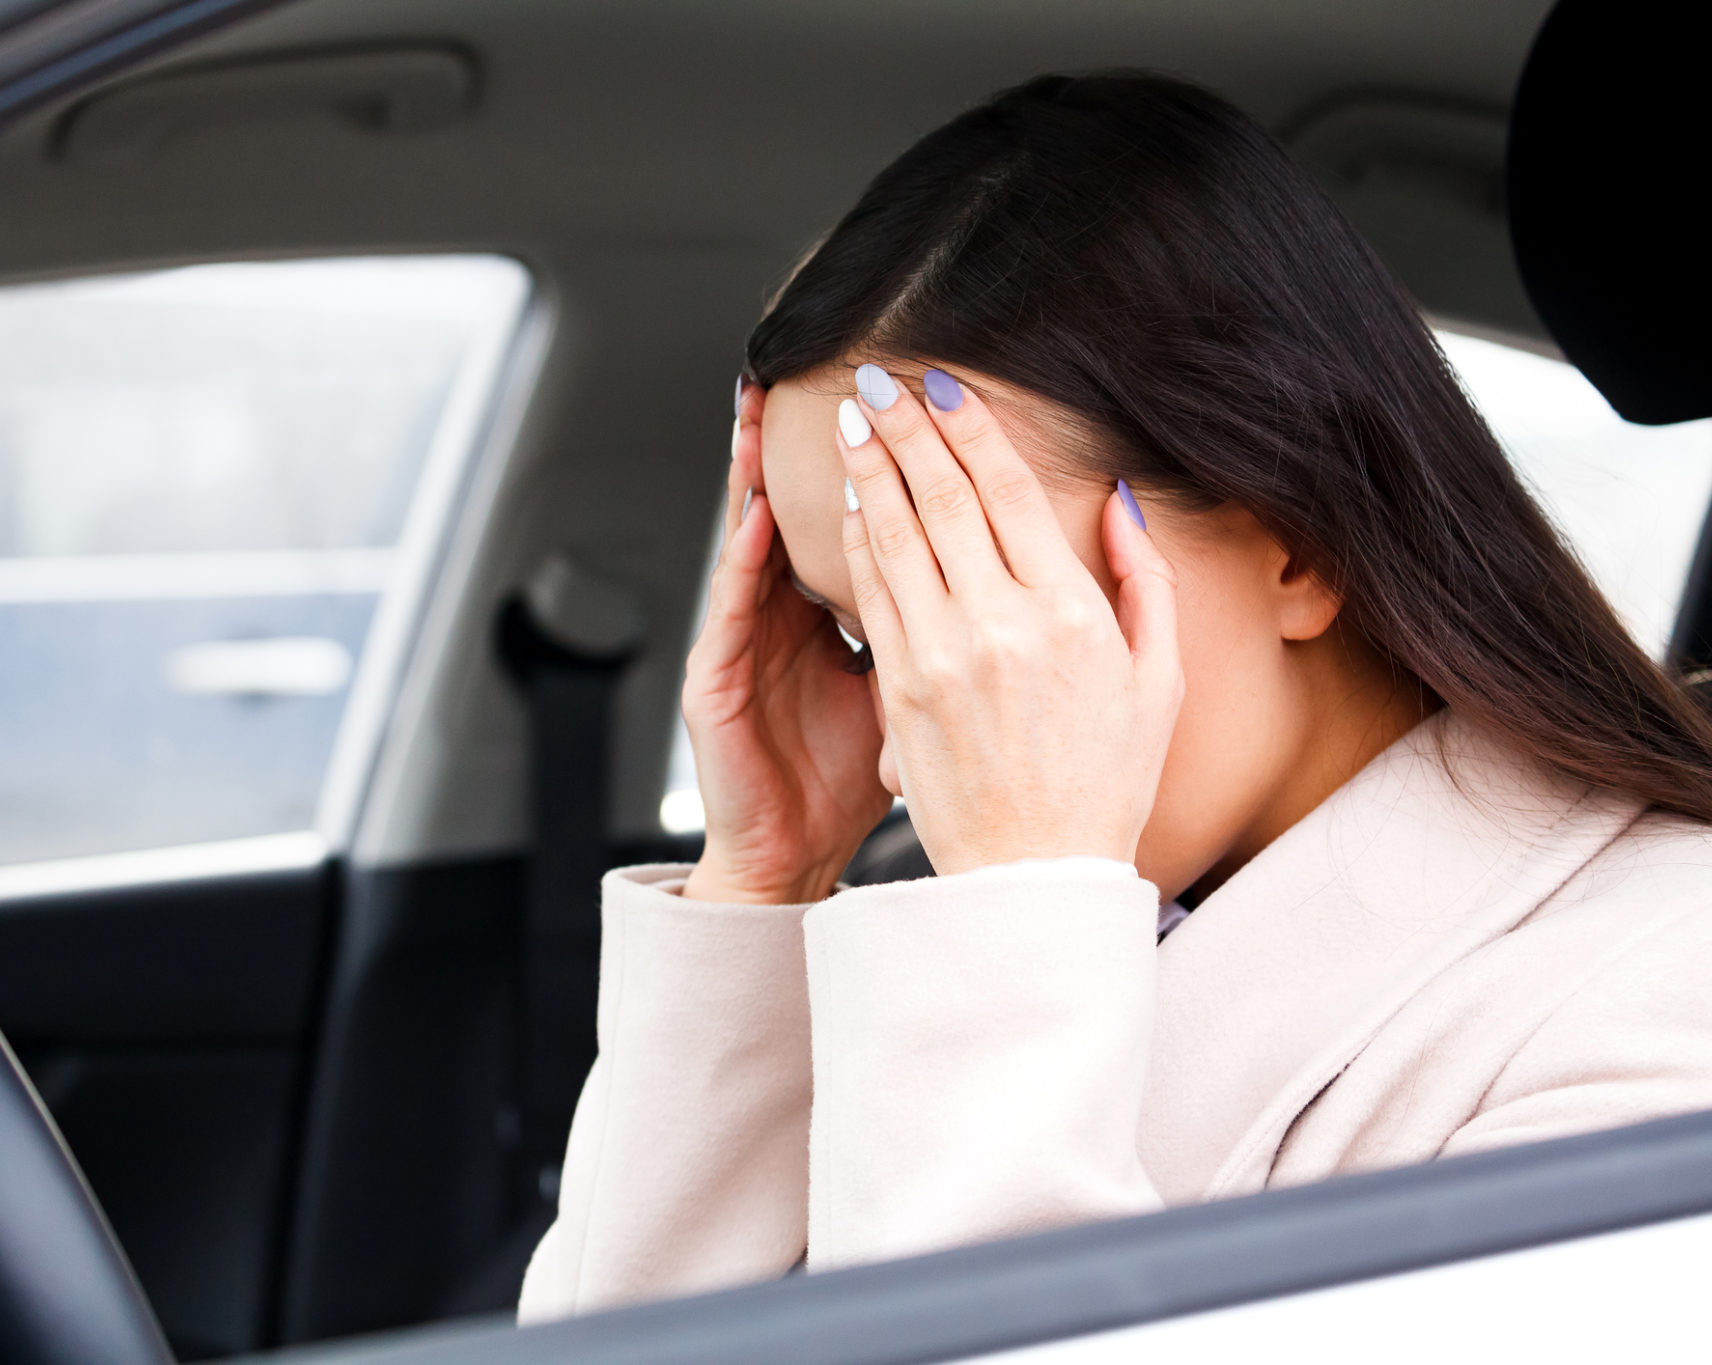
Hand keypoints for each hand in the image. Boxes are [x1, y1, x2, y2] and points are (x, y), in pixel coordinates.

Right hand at [682, 381, 892, 903]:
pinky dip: (744, 561)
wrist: (789, 858)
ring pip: (753, 542)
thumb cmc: (846, 784)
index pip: (864, 523)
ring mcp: (747, 645)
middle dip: (822, 447)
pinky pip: (732, 609)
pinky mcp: (715, 681)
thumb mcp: (910, 704)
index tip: (904, 403)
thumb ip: (938, 637)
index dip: (882, 465)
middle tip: (835, 374)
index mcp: (839, 619)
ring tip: (762, 410)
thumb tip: (996, 584)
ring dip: (755, 475)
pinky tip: (759, 516)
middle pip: (804, 512)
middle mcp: (788, 619)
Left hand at [837, 367, 1182, 874]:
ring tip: (853, 422)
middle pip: (942, 502)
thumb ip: (1145, 582)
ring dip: (869, 472)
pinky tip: (848, 501)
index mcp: (1069, 618)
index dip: (971, 432)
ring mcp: (941, 659)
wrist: (1032, 879)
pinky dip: (856, 539)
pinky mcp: (900, 691)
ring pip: (894, 539)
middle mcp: (999, 628)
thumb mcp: (1157, 682)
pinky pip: (872, 595)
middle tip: (878, 382)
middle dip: (906, 432)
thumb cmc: (1103, 785)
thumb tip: (1120, 501)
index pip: (1009, 495)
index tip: (945, 387)